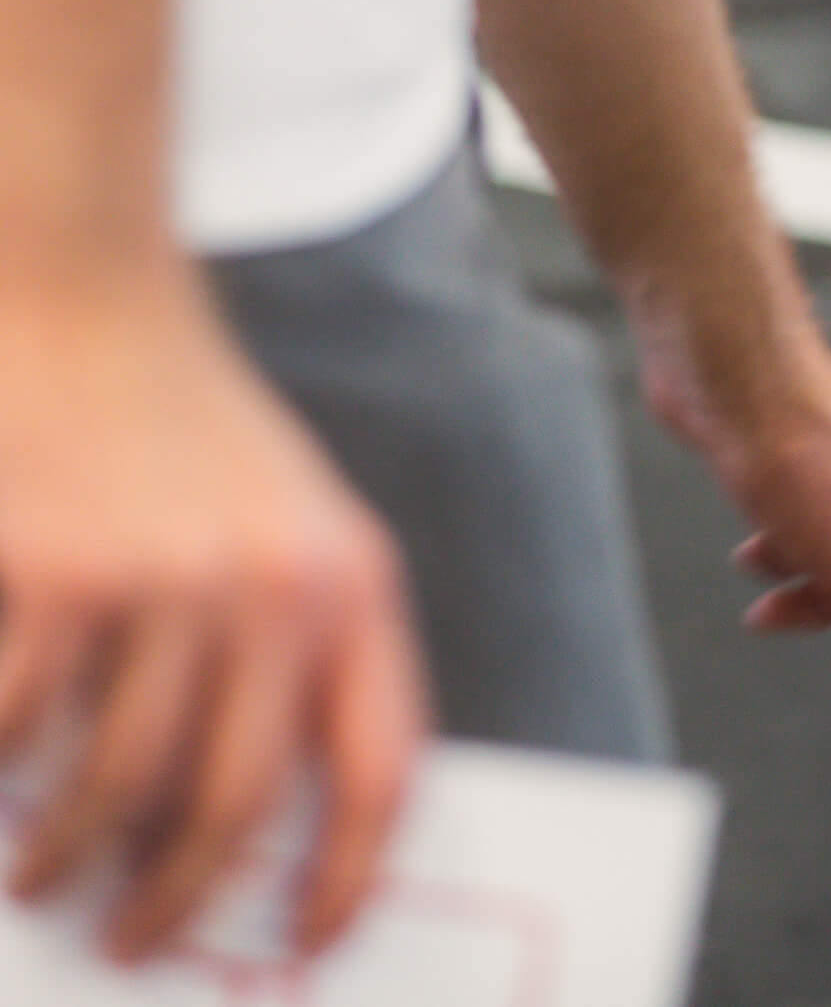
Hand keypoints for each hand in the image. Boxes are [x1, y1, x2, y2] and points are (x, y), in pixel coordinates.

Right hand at [0, 273, 427, 961]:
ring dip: (67, 860)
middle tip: (135, 939)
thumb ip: (298, 653)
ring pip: (113, 788)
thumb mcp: (288, 529)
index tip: (306, 943)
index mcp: (350, 586)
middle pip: (231, 805)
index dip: (347, 875)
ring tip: (44, 879)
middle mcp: (270, 588)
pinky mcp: (55, 574)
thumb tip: (268, 826)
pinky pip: (18, 729)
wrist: (89, 304)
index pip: (378, 767)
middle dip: (177, 897)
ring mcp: (159, 582)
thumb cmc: (186, 438)